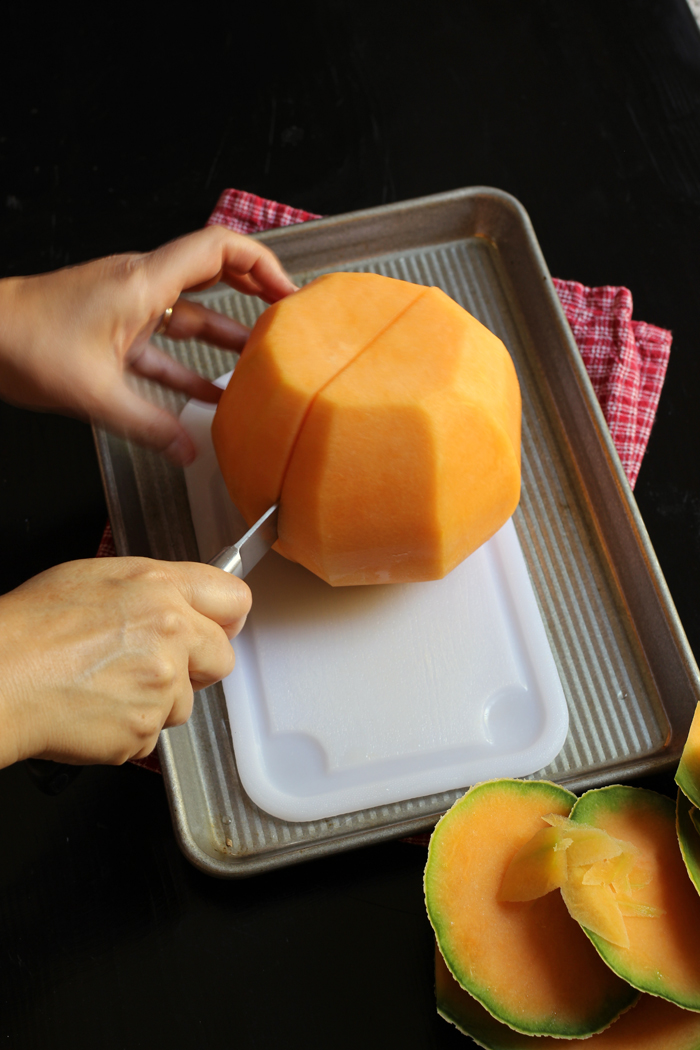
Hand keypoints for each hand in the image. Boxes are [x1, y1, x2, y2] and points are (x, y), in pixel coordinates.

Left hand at [0, 226, 297, 464]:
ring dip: (224, 338)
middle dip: (253, 294)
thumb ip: (149, 425)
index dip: (261, 262)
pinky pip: (163, 344)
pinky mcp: (113, 330)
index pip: (218, 248)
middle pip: (213, 276)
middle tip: (284, 317)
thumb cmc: (24, 340)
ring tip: (256, 364)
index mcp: (144, 282)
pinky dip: (187, 366)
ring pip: (190, 315)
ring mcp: (127, 307)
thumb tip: (187, 450)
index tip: (288, 291)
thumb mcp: (96, 392)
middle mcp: (140, 287)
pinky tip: (203, 397)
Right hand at [0, 557, 250, 766]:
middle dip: (197, 664)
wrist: (0, 677)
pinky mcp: (144, 729)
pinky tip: (98, 707)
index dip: (226, 616)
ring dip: (159, 700)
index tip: (220, 626)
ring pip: (186, 702)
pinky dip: (130, 727)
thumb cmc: (32, 627)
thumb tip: (183, 601)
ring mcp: (161, 686)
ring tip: (109, 685)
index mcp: (161, 590)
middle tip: (155, 663)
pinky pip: (153, 733)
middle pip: (222, 658)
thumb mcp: (98, 577)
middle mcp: (171, 635)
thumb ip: (155, 588)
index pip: (234, 598)